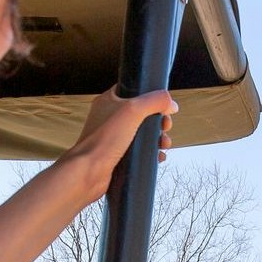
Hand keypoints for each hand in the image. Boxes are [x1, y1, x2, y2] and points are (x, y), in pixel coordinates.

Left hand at [59, 87, 176, 200]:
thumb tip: (171, 103)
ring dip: (158, 138)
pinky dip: (151, 153)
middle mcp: (111, 117)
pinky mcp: (118, 154)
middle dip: (159, 121)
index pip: (134, 91)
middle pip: (143, 113)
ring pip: (143, 133)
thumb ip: (154, 101)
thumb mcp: (133, 110)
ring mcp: (114, 137)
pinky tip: (158, 156)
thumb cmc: (104, 140)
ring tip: (164, 144)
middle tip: (165, 127)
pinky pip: (139, 151)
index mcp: (109, 101)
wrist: (89, 171)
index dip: (151, 96)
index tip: (164, 106)